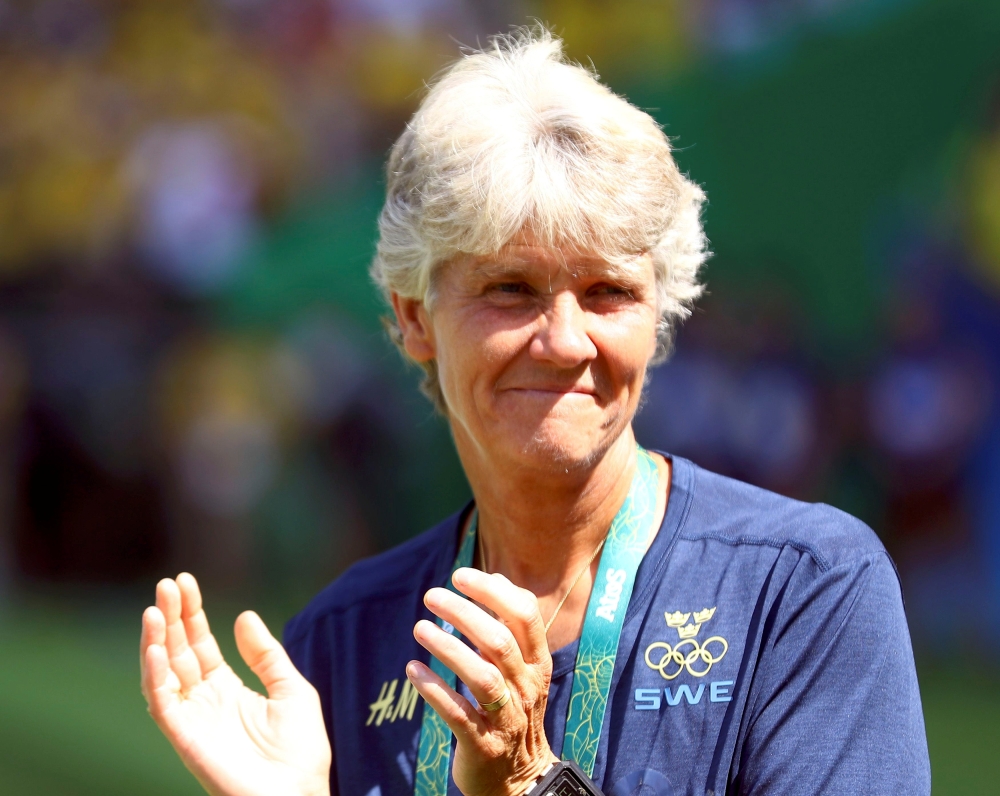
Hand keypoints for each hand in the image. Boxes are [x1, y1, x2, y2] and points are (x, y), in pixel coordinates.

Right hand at [140, 573, 330, 795]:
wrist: (300, 795)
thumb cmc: (301, 751)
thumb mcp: (291, 689)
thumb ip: (266, 655)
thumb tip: (242, 616)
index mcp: (227, 690)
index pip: (200, 645)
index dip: (191, 614)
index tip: (185, 581)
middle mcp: (204, 702)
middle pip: (179, 652)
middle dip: (171, 618)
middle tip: (167, 583)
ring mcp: (193, 720)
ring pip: (163, 673)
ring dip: (155, 641)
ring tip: (155, 607)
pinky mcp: (185, 739)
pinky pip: (163, 704)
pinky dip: (155, 675)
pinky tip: (156, 647)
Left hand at [406, 567, 558, 795]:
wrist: (522, 781)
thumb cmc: (515, 712)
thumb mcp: (523, 669)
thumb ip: (510, 625)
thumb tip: (496, 577)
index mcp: (537, 664)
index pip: (525, 616)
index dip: (493, 591)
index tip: (460, 575)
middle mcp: (526, 688)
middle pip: (499, 641)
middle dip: (465, 613)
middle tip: (432, 596)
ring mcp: (507, 719)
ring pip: (482, 676)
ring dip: (448, 647)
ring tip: (420, 627)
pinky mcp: (483, 745)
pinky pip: (459, 714)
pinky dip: (435, 689)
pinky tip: (413, 669)